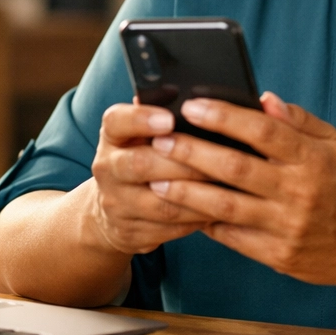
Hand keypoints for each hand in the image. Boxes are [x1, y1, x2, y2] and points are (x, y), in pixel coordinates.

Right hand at [89, 101, 211, 255]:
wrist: (114, 210)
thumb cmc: (143, 157)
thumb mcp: (143, 134)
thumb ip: (163, 115)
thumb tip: (202, 102)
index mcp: (112, 136)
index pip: (117, 121)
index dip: (142, 119)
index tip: (170, 118)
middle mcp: (107, 168)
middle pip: (140, 164)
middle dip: (182, 162)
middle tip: (218, 157)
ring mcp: (116, 204)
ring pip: (160, 203)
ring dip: (197, 197)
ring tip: (228, 188)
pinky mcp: (129, 232)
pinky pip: (168, 229)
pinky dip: (196, 220)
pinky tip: (219, 211)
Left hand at [148, 93, 335, 287]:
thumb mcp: (333, 143)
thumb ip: (297, 120)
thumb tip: (263, 98)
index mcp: (312, 158)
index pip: (263, 131)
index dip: (225, 116)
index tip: (192, 105)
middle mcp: (298, 191)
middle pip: (236, 168)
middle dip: (193, 151)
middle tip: (160, 139)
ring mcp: (286, 226)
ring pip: (226, 206)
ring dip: (186, 192)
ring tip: (156, 178)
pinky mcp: (278, 255)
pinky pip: (232, 237)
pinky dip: (204, 222)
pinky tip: (179, 210)